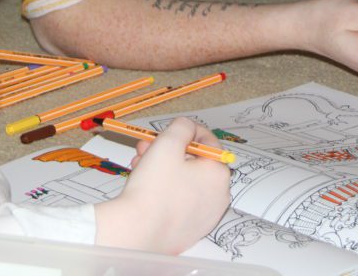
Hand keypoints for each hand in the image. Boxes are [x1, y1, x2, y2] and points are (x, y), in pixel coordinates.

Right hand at [95, 117, 230, 253]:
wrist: (138, 231)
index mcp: (219, 174)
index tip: (167, 131)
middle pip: (194, 162)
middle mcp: (219, 196)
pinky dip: (166, 189)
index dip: (186, 131)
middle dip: (169, 150)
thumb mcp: (168, 143)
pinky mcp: (190, 230)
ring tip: (139, 164)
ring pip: (185, 181)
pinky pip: (180, 201)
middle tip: (146, 147)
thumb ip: (181, 127)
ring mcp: (205, 216)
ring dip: (163, 167)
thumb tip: (187, 127)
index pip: (208, 142)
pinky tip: (145, 185)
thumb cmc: (155, 185)